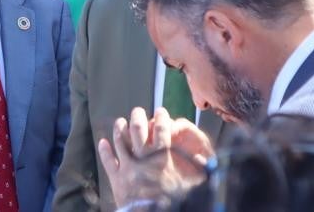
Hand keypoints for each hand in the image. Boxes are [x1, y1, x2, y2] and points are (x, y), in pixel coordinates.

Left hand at [97, 107, 212, 207]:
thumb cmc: (173, 203)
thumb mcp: (191, 187)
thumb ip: (199, 172)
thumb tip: (210, 162)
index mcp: (162, 157)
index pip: (162, 131)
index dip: (162, 119)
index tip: (161, 111)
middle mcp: (143, 158)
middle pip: (138, 130)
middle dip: (137, 117)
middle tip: (138, 110)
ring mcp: (128, 167)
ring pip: (120, 142)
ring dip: (120, 130)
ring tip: (120, 121)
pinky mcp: (117, 179)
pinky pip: (109, 161)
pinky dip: (105, 150)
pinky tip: (102, 142)